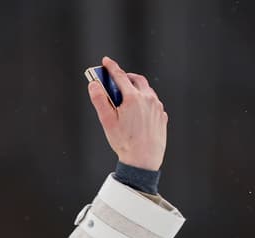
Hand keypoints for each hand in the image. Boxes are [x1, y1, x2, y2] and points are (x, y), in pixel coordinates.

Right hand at [87, 56, 167, 170]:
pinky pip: (153, 103)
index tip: (106, 61)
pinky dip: (145, 101)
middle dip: (126, 76)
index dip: (111, 67)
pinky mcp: (162, 116)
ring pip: (147, 91)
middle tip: (118, 79)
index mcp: (132, 97)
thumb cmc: (124, 141)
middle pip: (137, 80)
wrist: (143, 160)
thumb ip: (99, 100)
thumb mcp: (107, 121)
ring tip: (128, 96)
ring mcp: (157, 107)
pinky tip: (138, 111)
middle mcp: (147, 98)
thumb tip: (93, 84)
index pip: (120, 76)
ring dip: (137, 89)